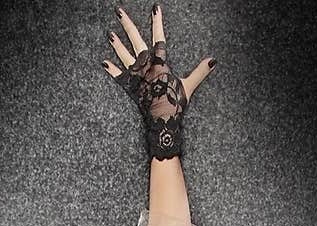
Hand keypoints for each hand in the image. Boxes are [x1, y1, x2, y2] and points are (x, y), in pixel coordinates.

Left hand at [102, 5, 216, 160]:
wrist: (162, 122)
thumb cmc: (176, 104)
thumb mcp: (189, 86)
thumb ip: (200, 72)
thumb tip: (213, 61)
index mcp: (160, 64)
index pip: (158, 38)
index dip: (157, 23)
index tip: (155, 9)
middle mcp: (146, 67)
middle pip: (136, 41)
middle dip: (128, 26)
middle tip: (119, 12)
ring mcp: (137, 77)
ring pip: (124, 57)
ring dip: (116, 45)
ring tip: (110, 33)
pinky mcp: (130, 88)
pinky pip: (119, 78)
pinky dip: (111, 70)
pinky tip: (103, 62)